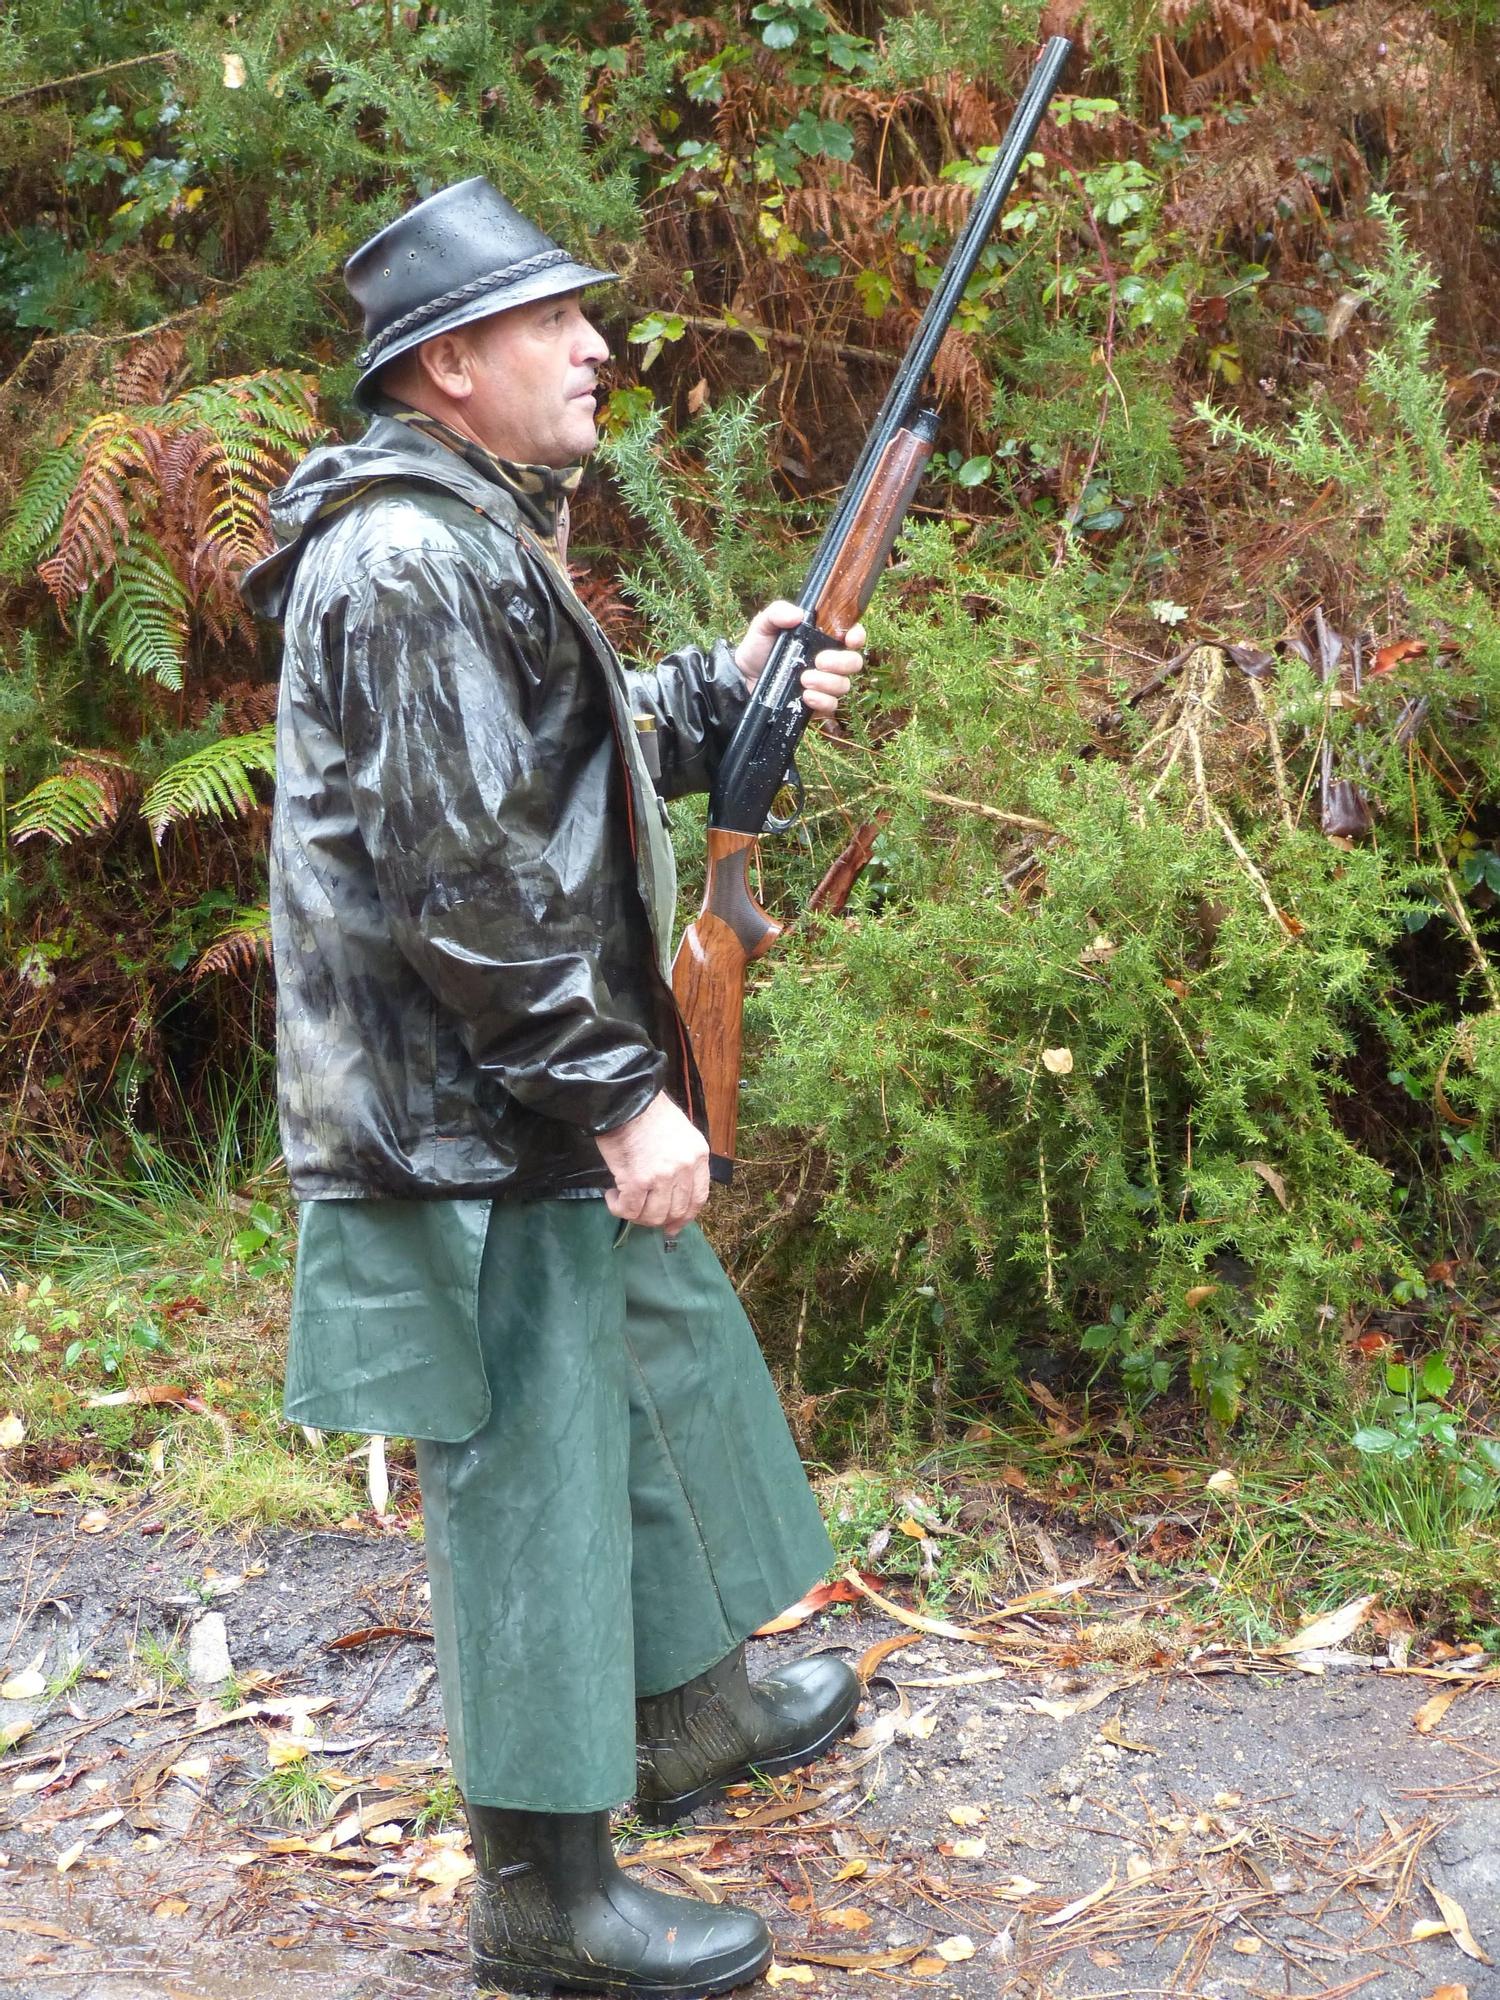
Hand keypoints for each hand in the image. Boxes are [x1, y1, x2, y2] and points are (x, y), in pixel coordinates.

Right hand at [596, 1091, 710, 1236]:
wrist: (625, 1097)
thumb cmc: (648, 1111)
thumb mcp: (680, 1133)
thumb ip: (681, 1161)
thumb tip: (671, 1192)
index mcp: (699, 1155)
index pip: (698, 1198)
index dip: (685, 1217)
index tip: (673, 1226)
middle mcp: (685, 1168)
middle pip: (676, 1211)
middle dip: (657, 1219)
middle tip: (640, 1213)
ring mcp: (663, 1176)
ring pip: (653, 1215)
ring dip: (636, 1214)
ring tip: (624, 1199)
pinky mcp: (637, 1180)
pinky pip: (630, 1210)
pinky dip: (618, 1208)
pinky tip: (612, 1195)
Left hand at [734, 600, 866, 717]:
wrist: (742, 679)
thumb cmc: (757, 648)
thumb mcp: (764, 625)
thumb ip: (777, 612)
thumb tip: (798, 615)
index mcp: (822, 638)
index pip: (853, 635)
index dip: (858, 636)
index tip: (850, 639)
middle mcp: (829, 661)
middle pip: (854, 662)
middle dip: (841, 662)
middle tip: (819, 661)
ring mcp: (824, 684)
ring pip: (844, 685)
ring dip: (827, 682)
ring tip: (804, 680)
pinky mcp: (817, 704)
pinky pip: (832, 705)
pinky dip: (822, 701)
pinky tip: (806, 696)